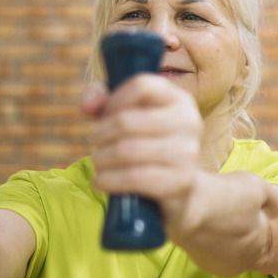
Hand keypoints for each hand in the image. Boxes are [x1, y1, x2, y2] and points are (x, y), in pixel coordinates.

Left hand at [84, 75, 203, 225]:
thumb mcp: (132, 119)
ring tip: (99, 163)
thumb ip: (105, 102)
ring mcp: (188, 153)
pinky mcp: (181, 181)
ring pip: (126, 150)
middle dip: (100, 134)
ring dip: (101, 159)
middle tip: (97, 144)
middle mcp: (189, 122)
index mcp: (180, 100)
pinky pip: (133, 177)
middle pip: (126, 121)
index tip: (106, 115)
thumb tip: (88, 105)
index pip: (142, 85)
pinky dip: (108, 180)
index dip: (115, 99)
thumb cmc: (150, 147)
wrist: (182, 192)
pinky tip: (102, 182)